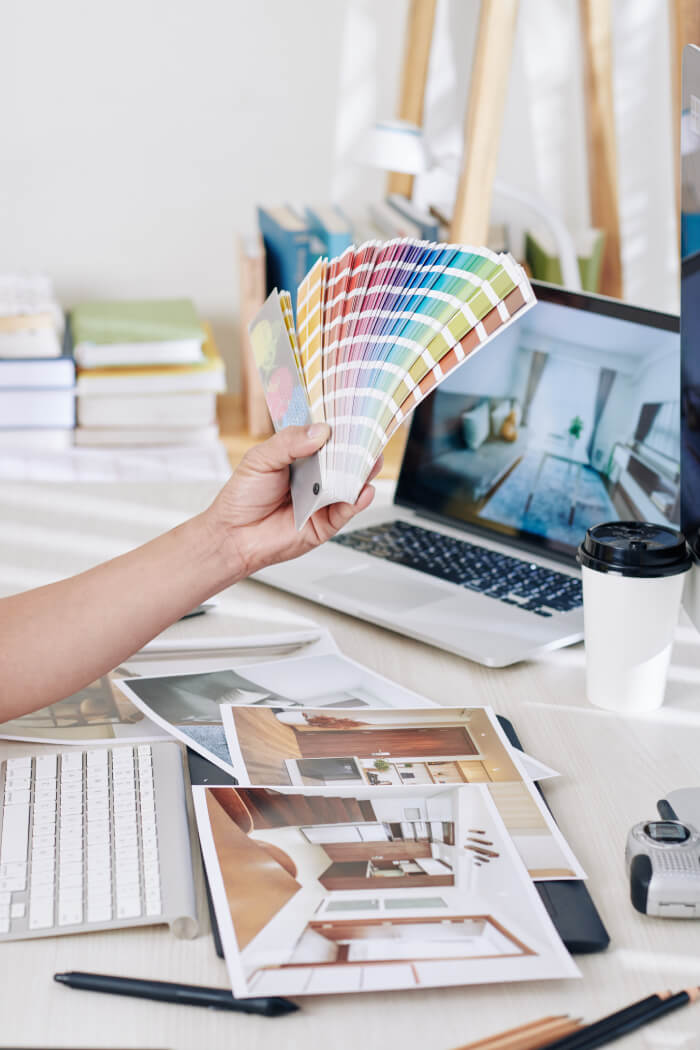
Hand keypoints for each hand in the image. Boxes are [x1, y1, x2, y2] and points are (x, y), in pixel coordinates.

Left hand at [208, 424, 381, 576]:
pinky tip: (362, 489)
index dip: (339, 426)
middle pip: (344, 459)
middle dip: (358, 448)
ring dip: (363, 472)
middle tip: (368, 434)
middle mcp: (316, 476)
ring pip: (351, 484)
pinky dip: (358, 500)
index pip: (326, 437)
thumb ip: (289, 442)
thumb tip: (319, 432)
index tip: (353, 413)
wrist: (234, 535)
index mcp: (301, 455)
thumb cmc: (243, 496)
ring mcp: (323, 499)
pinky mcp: (326, 522)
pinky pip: (347, 510)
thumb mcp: (261, 458)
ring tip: (369, 460)